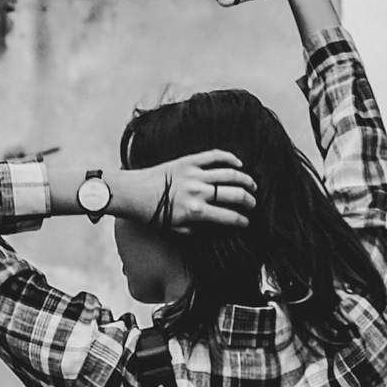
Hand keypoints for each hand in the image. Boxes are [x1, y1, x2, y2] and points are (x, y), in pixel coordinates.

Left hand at [127, 149, 256, 235]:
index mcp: (196, 212)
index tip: (247, 221)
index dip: (242, 220)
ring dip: (245, 180)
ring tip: (251, 185)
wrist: (134, 193)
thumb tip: (216, 227)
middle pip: (235, 194)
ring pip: (230, 174)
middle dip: (249, 200)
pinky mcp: (189, 161)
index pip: (229, 217)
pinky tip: (238, 164)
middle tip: (253, 203)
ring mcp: (194, 174)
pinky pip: (215, 156)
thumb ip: (196, 230)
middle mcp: (198, 192)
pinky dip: (230, 158)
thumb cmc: (152, 214)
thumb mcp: (174, 229)